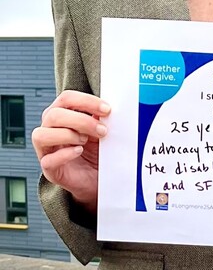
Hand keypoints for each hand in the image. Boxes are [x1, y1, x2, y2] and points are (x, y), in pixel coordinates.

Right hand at [32, 90, 110, 213]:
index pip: (66, 98)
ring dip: (68, 135)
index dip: (86, 101)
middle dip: (80, 120)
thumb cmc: (96, 149)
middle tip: (101, 129)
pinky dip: (65, 154)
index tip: (106, 109)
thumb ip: (100, 117)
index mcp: (61, 114)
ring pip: (41, 135)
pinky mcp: (49, 169)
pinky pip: (48, 160)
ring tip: (85, 141)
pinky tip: (79, 151)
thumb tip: (107, 108)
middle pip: (53, 114)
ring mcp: (46, 150)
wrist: (97, 178)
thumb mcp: (100, 129)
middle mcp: (49, 129)